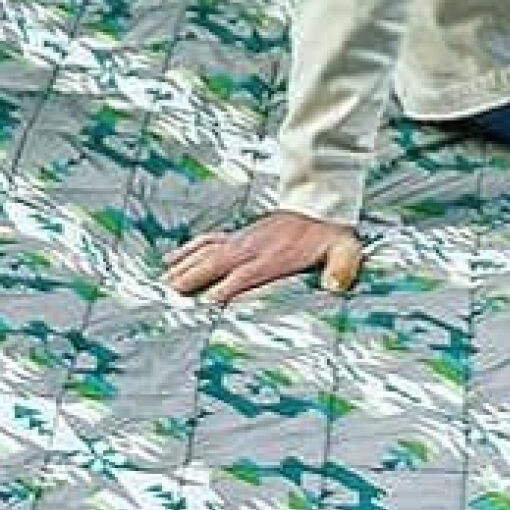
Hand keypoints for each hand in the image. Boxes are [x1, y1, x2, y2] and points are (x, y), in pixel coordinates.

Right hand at [162, 210, 362, 305]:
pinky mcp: (238, 235)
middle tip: (171, 296)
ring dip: (185, 267)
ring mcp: (243, 239)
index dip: (226, 289)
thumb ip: (341, 267)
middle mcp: (253, 247)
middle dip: (194, 279)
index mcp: (275, 256)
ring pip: (207, 253)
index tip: (207, 304)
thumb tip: (334, 286)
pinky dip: (188, 250)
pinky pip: (207, 240)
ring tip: (164, 284)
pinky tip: (171, 259)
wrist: (320, 204)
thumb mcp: (345, 250)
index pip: (245, 276)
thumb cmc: (330, 234)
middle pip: (217, 264)